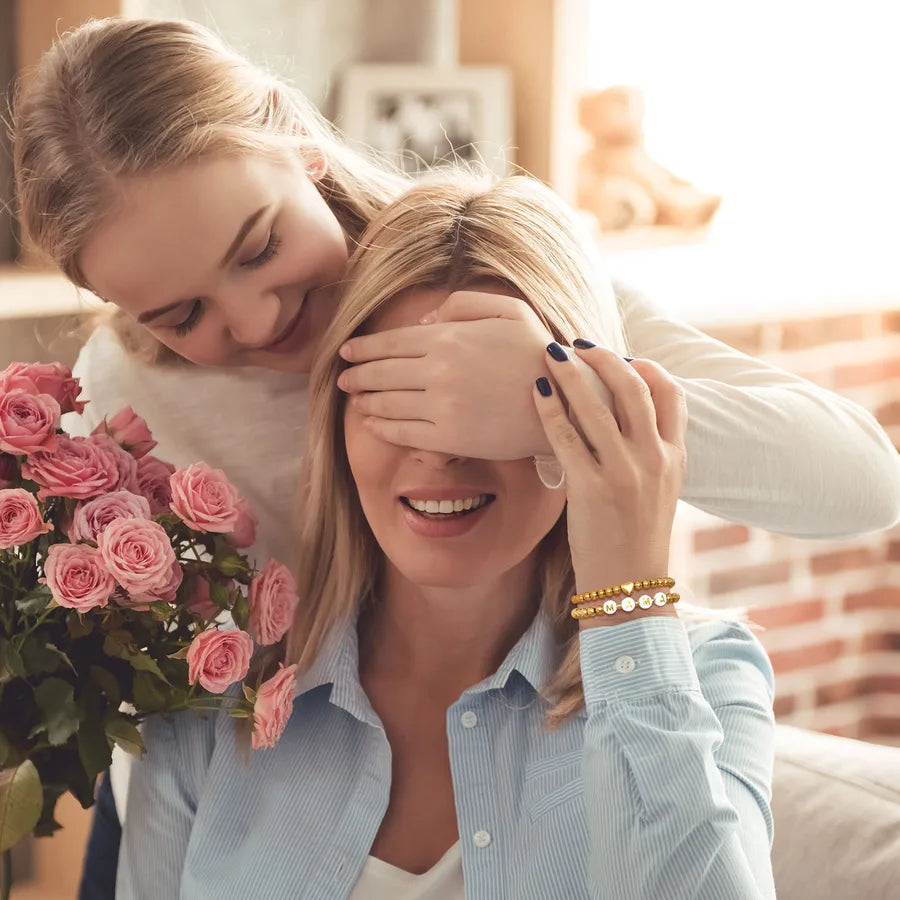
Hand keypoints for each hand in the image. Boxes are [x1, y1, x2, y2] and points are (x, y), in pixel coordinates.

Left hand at [338, 291, 555, 459]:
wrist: (566, 402)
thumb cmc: (538, 353)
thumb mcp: (509, 310)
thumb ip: (463, 304)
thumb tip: (424, 321)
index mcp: (449, 337)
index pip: (391, 342)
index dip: (363, 348)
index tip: (346, 352)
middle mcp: (438, 370)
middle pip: (382, 373)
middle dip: (356, 375)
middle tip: (342, 378)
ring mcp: (441, 406)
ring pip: (387, 403)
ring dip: (364, 401)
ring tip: (354, 400)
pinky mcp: (449, 437)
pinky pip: (403, 432)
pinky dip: (381, 427)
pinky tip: (371, 424)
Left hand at [533, 342, 686, 617]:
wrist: (628, 589)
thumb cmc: (635, 537)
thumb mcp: (660, 491)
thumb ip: (649, 452)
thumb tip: (621, 414)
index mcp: (675, 458)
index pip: (672, 394)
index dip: (647, 367)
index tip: (622, 356)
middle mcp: (654, 460)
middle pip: (633, 388)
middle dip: (603, 357)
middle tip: (578, 343)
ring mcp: (624, 474)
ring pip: (596, 405)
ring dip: (569, 372)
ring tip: (549, 353)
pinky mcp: (591, 490)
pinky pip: (566, 436)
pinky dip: (549, 409)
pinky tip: (536, 392)